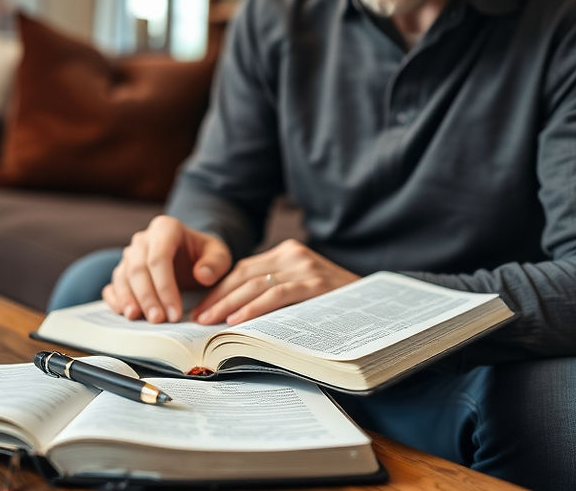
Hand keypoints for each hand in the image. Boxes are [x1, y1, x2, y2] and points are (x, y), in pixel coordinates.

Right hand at [101, 215, 231, 323]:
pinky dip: (115, 299)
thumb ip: (215, 263)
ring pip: (122, 276)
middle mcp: (143, 239)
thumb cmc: (205, 256)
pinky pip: (113, 284)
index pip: (159, 258)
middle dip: (147, 297)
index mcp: (165, 228)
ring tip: (137, 318)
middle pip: (138, 268)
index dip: (165, 287)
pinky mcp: (122, 271)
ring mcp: (129, 255)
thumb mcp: (219, 255)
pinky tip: (123, 313)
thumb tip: (202, 275)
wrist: (192, 256)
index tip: (175, 313)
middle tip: (158, 320)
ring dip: (129, 299)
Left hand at [191, 240, 358, 325]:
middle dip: (217, 297)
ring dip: (228, 304)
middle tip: (198, 317)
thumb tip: (232, 312)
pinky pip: (276, 295)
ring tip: (210, 321)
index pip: (242, 269)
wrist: (378, 302)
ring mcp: (305, 267)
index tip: (201, 306)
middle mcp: (293, 254)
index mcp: (287, 253)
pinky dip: (253, 308)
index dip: (219, 288)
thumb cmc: (334, 302)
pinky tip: (237, 320)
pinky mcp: (314, 282)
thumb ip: (275, 290)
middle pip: (243, 275)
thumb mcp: (301, 289)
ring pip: (255, 284)